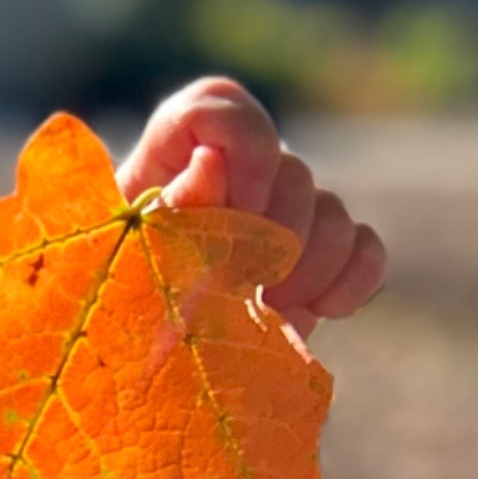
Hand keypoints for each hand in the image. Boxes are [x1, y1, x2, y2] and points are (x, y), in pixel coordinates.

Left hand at [115, 77, 387, 342]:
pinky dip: (352, 278)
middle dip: (276, 234)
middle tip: (244, 291)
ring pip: (332, 208)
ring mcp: (279, 216)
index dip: (243, 145)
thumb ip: (172, 213)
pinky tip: (323, 310)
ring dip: (308, 267)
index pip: (216, 105)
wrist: (135, 373)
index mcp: (168, 163)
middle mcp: (232, 178)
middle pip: (289, 166)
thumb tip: (212, 159)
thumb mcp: (128, 267)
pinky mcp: (316, 261)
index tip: (238, 210)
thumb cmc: (112, 313)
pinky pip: (364, 247)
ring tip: (266, 314)